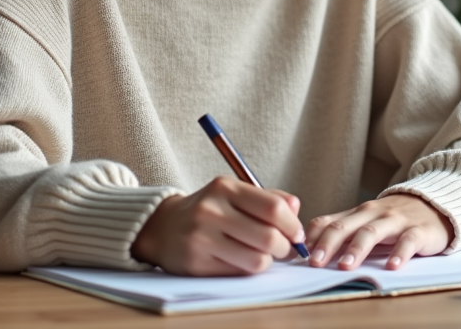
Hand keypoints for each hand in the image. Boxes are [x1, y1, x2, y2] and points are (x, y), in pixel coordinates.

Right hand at [130, 176, 305, 275]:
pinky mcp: (197, 263)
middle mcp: (212, 211)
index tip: (297, 233)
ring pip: (257, 260)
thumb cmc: (208, 209)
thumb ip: (268, 198)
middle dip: (285, 247)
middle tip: (285, 248)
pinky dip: (249, 269)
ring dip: (268, 261)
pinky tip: (243, 260)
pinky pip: (239, 272)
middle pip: (269, 237)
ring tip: (263, 254)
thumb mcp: (234, 193)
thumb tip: (297, 209)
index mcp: (225, 188)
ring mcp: (202, 238)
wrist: (163, 227)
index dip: (293, 225)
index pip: (273, 208)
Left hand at [305, 194, 453, 270]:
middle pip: (346, 227)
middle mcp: (373, 214)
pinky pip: (407, 241)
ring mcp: (395, 220)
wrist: (435, 204)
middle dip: (328, 244)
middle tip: (315, 263)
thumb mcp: (366, 221)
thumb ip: (344, 232)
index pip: (328, 222)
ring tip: (346, 266)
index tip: (299, 254)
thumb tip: (311, 251)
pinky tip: (392, 266)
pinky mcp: (418, 230)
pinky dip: (399, 253)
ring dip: (357, 249)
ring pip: (372, 232)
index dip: (313, 237)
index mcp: (357, 213)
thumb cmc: (395, 218)